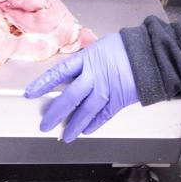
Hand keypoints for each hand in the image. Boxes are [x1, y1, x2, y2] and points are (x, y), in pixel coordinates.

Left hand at [23, 33, 138, 141]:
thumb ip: (84, 60)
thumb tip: (71, 70)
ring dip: (73, 125)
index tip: (31, 93)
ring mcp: (106, 89)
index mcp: (86, 59)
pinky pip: (103, 116)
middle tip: (45, 124)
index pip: (58, 72)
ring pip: (85, 111)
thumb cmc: (125, 47)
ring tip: (65, 135)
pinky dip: (93, 124)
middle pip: (70, 97)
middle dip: (55, 113)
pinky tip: (85, 130)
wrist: (149, 54)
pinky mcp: (118, 100)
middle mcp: (94, 76)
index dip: (43, 83)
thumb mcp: (99, 46)